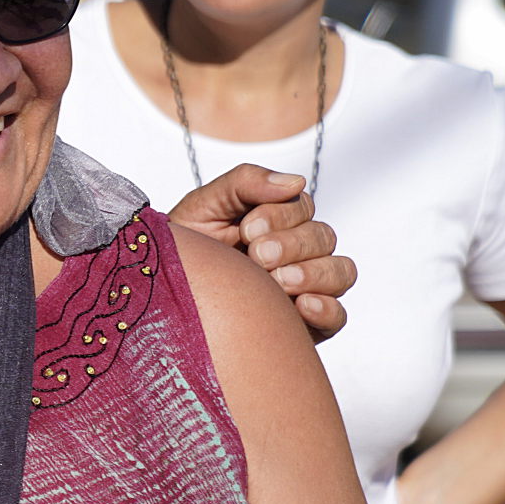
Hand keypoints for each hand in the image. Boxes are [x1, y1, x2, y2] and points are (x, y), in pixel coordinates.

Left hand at [164, 164, 353, 339]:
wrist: (164, 295)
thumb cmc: (187, 247)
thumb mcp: (204, 206)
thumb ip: (245, 182)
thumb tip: (296, 181)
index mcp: (277, 220)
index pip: (303, 207)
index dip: (280, 216)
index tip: (247, 229)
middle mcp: (298, 251)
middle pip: (324, 238)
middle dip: (291, 245)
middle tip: (257, 256)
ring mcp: (305, 286)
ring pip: (340, 272)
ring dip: (312, 273)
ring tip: (277, 280)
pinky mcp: (306, 322)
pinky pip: (337, 316)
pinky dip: (327, 309)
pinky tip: (301, 306)